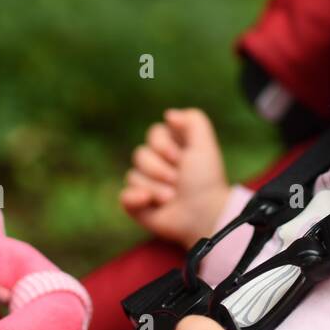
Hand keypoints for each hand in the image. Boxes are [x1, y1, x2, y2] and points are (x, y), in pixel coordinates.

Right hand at [120, 108, 230, 250]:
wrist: (204, 215)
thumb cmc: (206, 180)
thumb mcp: (205, 145)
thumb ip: (193, 120)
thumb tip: (168, 114)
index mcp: (172, 147)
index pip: (154, 134)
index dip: (165, 146)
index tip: (182, 158)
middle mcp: (157, 163)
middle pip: (140, 154)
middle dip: (161, 170)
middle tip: (179, 181)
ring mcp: (145, 183)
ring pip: (133, 175)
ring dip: (156, 188)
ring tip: (172, 197)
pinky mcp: (137, 203)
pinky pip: (123, 195)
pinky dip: (136, 198)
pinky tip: (149, 202)